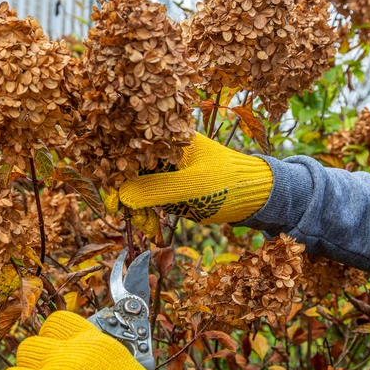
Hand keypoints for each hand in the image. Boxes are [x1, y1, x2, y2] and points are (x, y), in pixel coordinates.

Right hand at [118, 132, 272, 223]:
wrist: (257, 195)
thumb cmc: (227, 185)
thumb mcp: (189, 188)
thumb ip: (154, 189)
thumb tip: (121, 196)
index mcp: (169, 137)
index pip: (131, 154)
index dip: (116, 179)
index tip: (113, 206)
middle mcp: (166, 148)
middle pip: (132, 172)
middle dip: (130, 200)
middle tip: (138, 224)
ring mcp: (170, 166)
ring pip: (141, 187)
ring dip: (141, 210)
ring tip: (151, 231)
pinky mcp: (174, 182)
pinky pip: (153, 196)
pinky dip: (151, 212)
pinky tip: (155, 228)